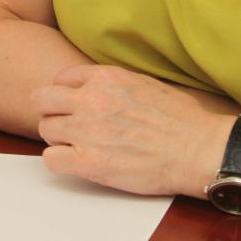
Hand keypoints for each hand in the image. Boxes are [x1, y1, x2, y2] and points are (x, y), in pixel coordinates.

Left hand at [32, 64, 237, 196]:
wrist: (198, 149)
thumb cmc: (181, 120)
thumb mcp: (144, 82)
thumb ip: (113, 83)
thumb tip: (98, 86)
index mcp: (105, 78)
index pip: (61, 78)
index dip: (66, 93)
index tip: (75, 105)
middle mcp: (91, 100)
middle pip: (41, 100)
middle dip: (52, 111)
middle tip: (67, 124)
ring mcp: (87, 131)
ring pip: (45, 129)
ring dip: (59, 138)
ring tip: (79, 146)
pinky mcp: (90, 162)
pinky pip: (51, 159)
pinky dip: (60, 161)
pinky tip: (77, 163)